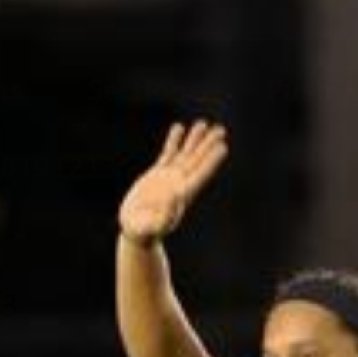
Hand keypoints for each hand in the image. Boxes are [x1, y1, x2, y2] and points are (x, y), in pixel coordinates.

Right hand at [118, 120, 228, 245]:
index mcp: (182, 196)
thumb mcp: (152, 227)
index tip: (222, 147)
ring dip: (195, 140)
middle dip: (208, 145)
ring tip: (203, 123)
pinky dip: (174, 141)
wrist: (135, 230)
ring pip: (185, 155)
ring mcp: (169, 178)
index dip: (212, 161)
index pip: (200, 175)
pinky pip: (168, 154)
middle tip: (221, 130)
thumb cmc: (144, 232)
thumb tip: (174, 196)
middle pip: (197, 161)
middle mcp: (179, 184)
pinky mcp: (157, 174)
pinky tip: (179, 127)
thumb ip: (164, 216)